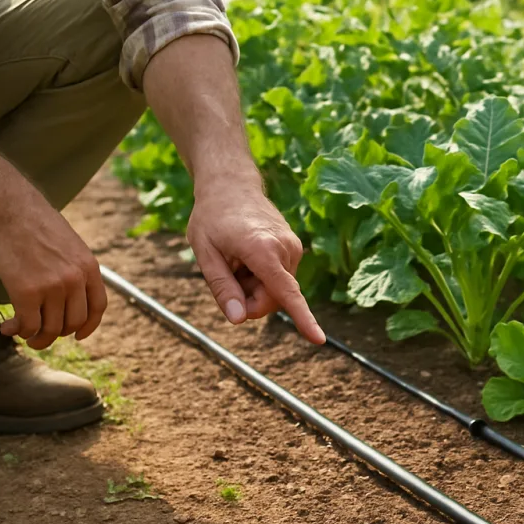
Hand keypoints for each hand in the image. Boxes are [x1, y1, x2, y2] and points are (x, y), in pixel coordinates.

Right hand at [0, 191, 106, 349]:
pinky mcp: (27, 291)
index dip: (89, 326)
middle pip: (73, 322)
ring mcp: (53, 286)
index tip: (79, 336)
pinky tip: (8, 327)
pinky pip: (29, 325)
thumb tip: (70, 299)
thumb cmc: (35, 226)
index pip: (98, 307)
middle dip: (57, 333)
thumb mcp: (70, 246)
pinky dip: (19, 331)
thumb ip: (75, 270)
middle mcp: (75, 279)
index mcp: (89, 267)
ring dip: (37, 337)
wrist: (10, 210)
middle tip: (41, 333)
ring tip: (22, 333)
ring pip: (51, 328)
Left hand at [187, 183, 324, 343]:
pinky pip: (280, 278)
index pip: (286, 292)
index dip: (302, 319)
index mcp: (263, 249)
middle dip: (250, 301)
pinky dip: (262, 277)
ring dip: (254, 287)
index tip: (319, 339)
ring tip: (237, 261)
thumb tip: (239, 319)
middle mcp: (286, 248)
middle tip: (227, 277)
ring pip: (277, 290)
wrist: (231, 184)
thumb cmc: (212, 218)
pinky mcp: (295, 248)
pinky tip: (247, 256)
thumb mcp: (205, 254)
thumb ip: (222, 288)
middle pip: (274, 299)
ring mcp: (294, 247)